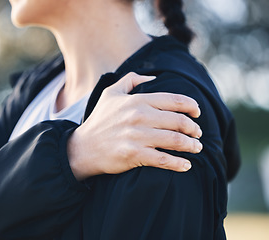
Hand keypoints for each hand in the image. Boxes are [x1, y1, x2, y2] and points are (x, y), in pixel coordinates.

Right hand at [68, 72, 201, 179]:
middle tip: (198, 134)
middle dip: (194, 129)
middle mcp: (139, 116)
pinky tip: (186, 165)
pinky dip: (179, 164)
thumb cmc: (100, 120)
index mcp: (137, 100)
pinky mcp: (134, 155)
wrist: (83, 148)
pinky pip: (164, 160)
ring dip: (191, 146)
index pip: (175, 100)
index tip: (198, 113)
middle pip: (179, 121)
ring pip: (175, 141)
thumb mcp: (111, 93)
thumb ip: (131, 79)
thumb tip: (154, 78)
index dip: (192, 106)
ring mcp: (137, 136)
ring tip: (197, 148)